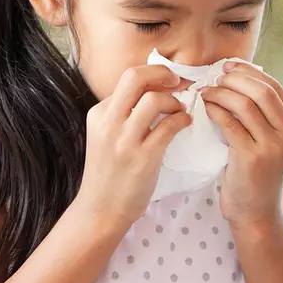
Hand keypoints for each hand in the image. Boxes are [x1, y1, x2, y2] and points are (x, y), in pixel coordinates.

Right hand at [76, 65, 191, 227]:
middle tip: (177, 81)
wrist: (101, 209)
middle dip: (162, 73)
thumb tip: (152, 91)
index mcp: (98, 114)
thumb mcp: (104, 136)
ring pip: (154, 100)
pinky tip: (185, 124)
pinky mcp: (143, 158)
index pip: (127, 80)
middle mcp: (108, 123)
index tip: (168, 81)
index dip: (152, 75)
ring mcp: (124, 141)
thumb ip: (121, 115)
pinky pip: (168, 127)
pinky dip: (182, 120)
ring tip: (180, 110)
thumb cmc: (107, 173)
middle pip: (134, 77)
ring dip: (174, 101)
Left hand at [199, 61, 282, 228]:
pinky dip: (214, 110)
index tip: (228, 66)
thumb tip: (237, 81)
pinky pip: (229, 123)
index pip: (275, 87)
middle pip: (262, 91)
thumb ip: (261, 117)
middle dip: (235, 79)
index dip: (250, 72)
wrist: (255, 212)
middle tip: (214, 77)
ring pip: (245, 104)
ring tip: (205, 91)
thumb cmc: (255, 175)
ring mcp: (273, 147)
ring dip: (220, 92)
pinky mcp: (252, 157)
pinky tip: (204, 107)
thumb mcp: (267, 143)